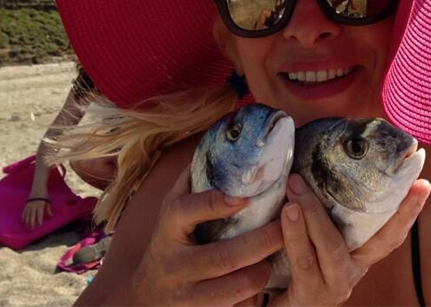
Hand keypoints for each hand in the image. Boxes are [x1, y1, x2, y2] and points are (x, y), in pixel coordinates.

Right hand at [22, 196, 52, 228]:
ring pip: (27, 215)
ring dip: (27, 222)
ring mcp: (29, 205)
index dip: (39, 220)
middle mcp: (34, 206)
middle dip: (32, 223)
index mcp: (40, 205)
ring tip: (28, 227)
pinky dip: (23, 217)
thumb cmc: (44, 195)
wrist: (38, 188)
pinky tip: (23, 221)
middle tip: (32, 229)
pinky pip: (24, 212)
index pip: (39, 215)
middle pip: (32, 216)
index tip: (39, 225)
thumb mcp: (48, 201)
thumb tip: (51, 216)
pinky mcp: (26, 205)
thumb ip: (48, 209)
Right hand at [130, 164, 283, 305]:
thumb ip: (193, 178)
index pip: (187, 211)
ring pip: (233, 289)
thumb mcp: (171, 205)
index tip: (245, 197)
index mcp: (168, 227)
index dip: (215, 203)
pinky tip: (265, 286)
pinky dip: (252, 299)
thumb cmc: (168, 239)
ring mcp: (186, 295)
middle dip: (261, 242)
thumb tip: (222, 140)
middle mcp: (175, 263)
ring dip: (261, 272)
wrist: (144, 296)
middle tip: (286, 227)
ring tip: (278, 257)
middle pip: (223, 256)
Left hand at [273, 174, 430, 305]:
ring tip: (298, 185)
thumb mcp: (307, 233)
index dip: (407, 210)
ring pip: (333, 247)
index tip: (423, 183)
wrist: (267, 304)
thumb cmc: (285, 261)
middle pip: (378, 241)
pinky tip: (286, 211)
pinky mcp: (309, 297)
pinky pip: (304, 262)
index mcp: (357, 255)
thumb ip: (316, 207)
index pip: (390, 233)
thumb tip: (312, 162)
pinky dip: (294, 234)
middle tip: (379, 169)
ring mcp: (333, 287)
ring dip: (315, 212)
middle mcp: (351, 272)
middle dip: (376, 206)